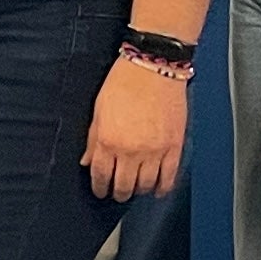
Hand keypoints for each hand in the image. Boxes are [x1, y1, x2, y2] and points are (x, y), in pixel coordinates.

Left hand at [87, 56, 189, 199]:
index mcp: (108, 141)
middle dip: (118, 193)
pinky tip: (157, 190)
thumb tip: (86, 161)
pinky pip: (169, 177)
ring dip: (139, 190)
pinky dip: (162, 188)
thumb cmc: (124, 82)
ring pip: (145, 185)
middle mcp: (130, 151)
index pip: (100, 176)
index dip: (99, 188)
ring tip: (136, 188)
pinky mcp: (174, 147)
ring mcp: (154, 151)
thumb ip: (92, 139)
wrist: (154, 66)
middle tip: (118, 192)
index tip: (101, 191)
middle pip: (123, 186)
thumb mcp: (99, 109)